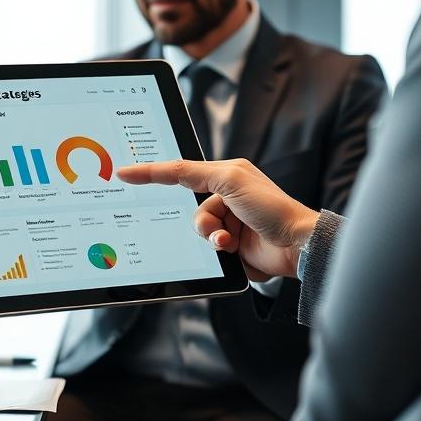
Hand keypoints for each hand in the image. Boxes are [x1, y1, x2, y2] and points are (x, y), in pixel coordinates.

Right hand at [116, 159, 319, 279]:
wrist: (295, 245)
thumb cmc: (271, 207)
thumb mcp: (230, 180)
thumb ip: (196, 173)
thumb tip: (173, 172)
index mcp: (226, 175)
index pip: (181, 172)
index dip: (151, 172)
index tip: (125, 173)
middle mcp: (226, 197)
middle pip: (191, 209)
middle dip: (202, 220)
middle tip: (217, 226)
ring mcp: (229, 223)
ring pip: (199, 230)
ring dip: (212, 236)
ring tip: (230, 241)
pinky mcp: (232, 246)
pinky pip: (209, 247)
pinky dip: (219, 249)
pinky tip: (235, 249)